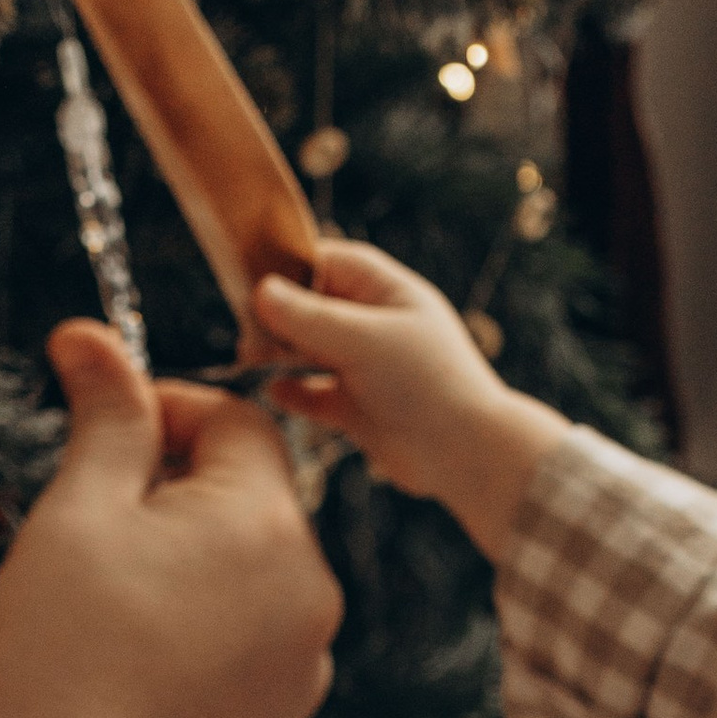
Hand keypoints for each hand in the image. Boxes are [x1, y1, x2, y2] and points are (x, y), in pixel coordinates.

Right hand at [0, 320, 341, 717]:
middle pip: (249, 495)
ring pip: (251, 566)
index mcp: (267, 523)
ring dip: (190, 559)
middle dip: (174, 493)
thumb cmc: (59, 650)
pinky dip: (207, 626)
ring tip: (111, 599)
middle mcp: (312, 586)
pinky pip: (256, 635)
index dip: (162, 415)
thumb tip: (91, 335)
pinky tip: (140, 655)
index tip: (100, 441)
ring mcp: (307, 658)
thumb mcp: (78, 511)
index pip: (236, 421)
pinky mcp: (287, 712)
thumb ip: (106, 417)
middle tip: (92, 528)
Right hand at [251, 242, 567, 560]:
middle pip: (312, 306)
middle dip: (278, 316)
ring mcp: (366, 368)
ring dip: (280, 352)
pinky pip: (315, 393)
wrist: (466, 455)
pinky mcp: (359, 409)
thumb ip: (308, 317)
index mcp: (387, 292)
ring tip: (253, 358)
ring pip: (310, 350)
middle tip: (249, 333)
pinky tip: (274, 391)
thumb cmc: (425, 383)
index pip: (328, 262)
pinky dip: (293, 391)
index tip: (250, 280)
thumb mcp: (362, 340)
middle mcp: (376, 325)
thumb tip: (260, 291)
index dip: (289, 268)